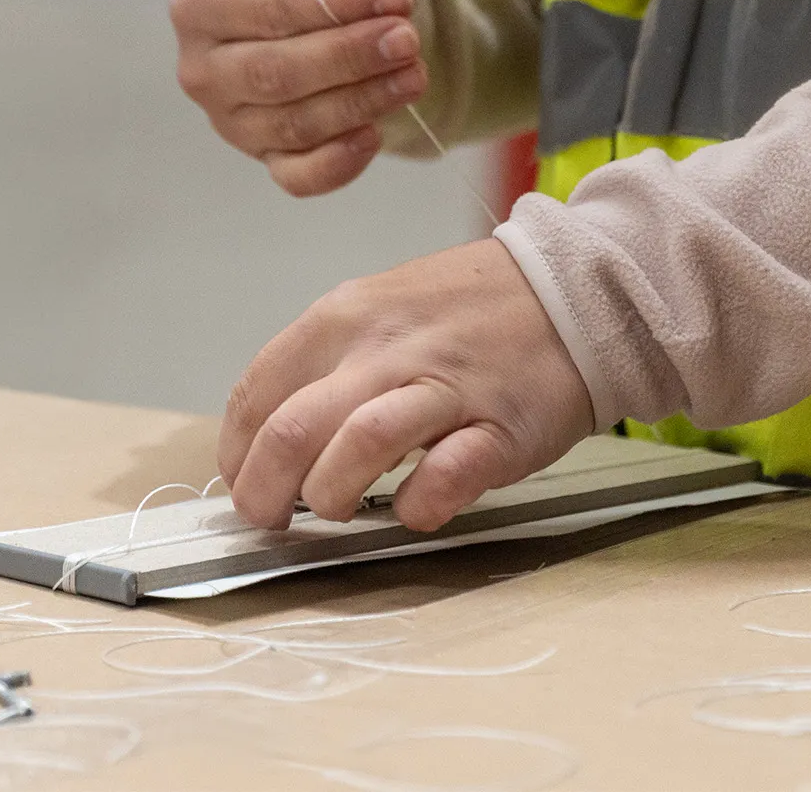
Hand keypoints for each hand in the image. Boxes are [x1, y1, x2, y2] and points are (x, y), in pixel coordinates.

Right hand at [170, 0, 427, 196]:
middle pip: (276, 74)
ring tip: (413, 74)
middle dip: (350, 58)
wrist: (293, 1)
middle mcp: (201, 67)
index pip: (268, 10)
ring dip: (360, 103)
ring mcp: (228, 118)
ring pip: (293, 125)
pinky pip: (295, 176)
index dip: (336, 7)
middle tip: (408, 40)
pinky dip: (336, 165)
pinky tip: (376, 135)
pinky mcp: (260, 153)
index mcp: (198, 1)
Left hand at [217, 238, 594, 532]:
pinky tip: (415, 508)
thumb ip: (326, 363)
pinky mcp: (499, 427)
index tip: (243, 482)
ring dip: (331, 496)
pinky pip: (446, 477)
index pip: (256, 394)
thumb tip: (270, 436)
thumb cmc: (467, 312)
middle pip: (291, 429)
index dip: (237, 453)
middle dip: (265, 492)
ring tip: (338, 510)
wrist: (573, 290)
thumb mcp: (378, 311)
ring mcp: (443, 386)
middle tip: (272, 519)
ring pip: (357, 447)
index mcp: (343, 318)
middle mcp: (383, 349)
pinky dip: (419, 505)